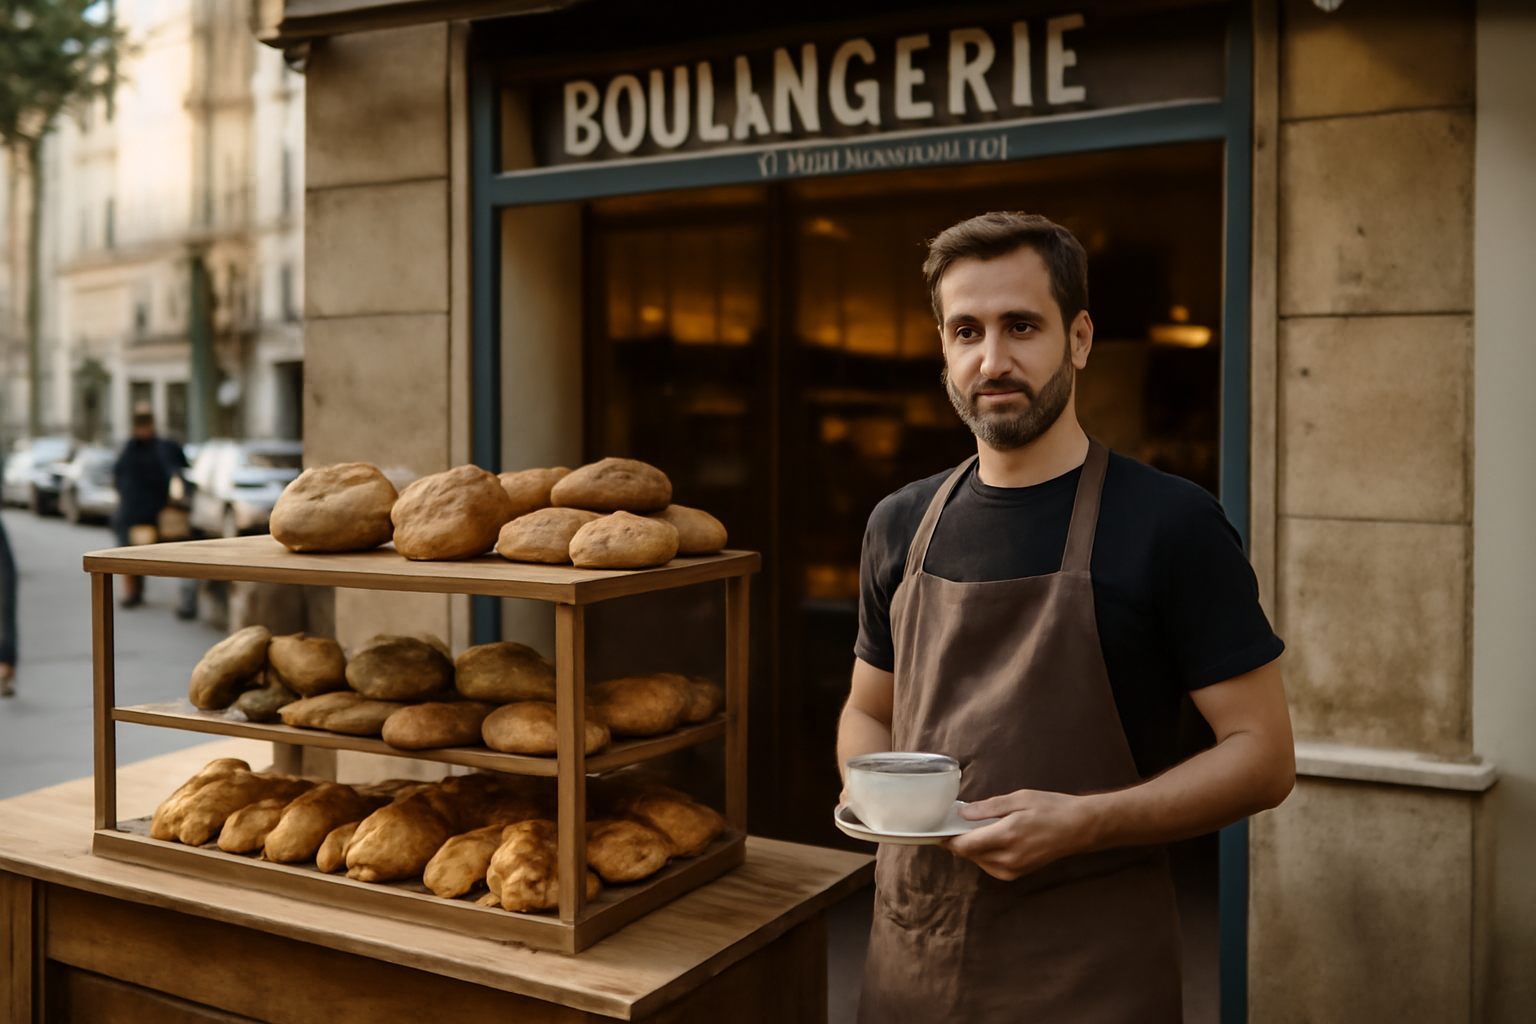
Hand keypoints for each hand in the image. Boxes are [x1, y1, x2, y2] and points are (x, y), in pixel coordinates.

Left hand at [942, 789, 1098, 880]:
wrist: (1079, 828)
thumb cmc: (1051, 809)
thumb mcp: (1019, 799)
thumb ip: (988, 807)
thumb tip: (962, 813)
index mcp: (1007, 836)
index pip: (964, 846)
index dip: (948, 838)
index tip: (940, 827)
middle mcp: (1008, 858)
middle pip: (968, 854)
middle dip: (959, 840)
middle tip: (957, 821)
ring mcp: (1013, 869)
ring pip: (977, 861)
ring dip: (972, 847)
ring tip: (979, 827)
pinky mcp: (1017, 874)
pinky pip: (990, 866)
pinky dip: (984, 853)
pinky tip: (991, 839)